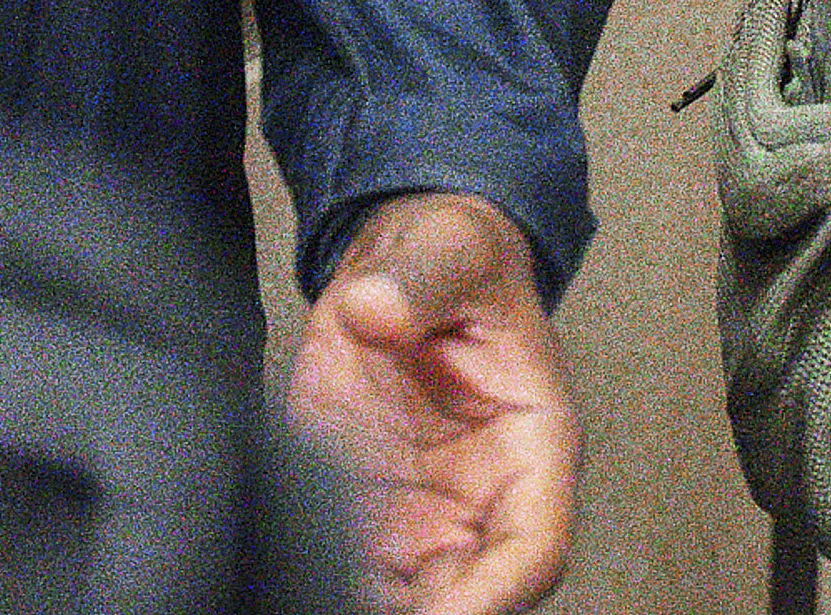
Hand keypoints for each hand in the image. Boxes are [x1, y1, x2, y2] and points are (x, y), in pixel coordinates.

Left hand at [285, 191, 577, 614]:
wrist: (405, 260)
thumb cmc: (455, 260)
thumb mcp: (448, 251)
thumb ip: (415, 281)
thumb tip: (375, 307)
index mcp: (533, 444)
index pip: (533, 549)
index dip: (491, 597)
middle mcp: (484, 496)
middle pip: (472, 598)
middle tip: (360, 607)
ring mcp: (425, 511)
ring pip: (412, 599)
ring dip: (376, 606)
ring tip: (321, 595)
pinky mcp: (369, 507)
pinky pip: (356, 571)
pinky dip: (327, 585)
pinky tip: (296, 581)